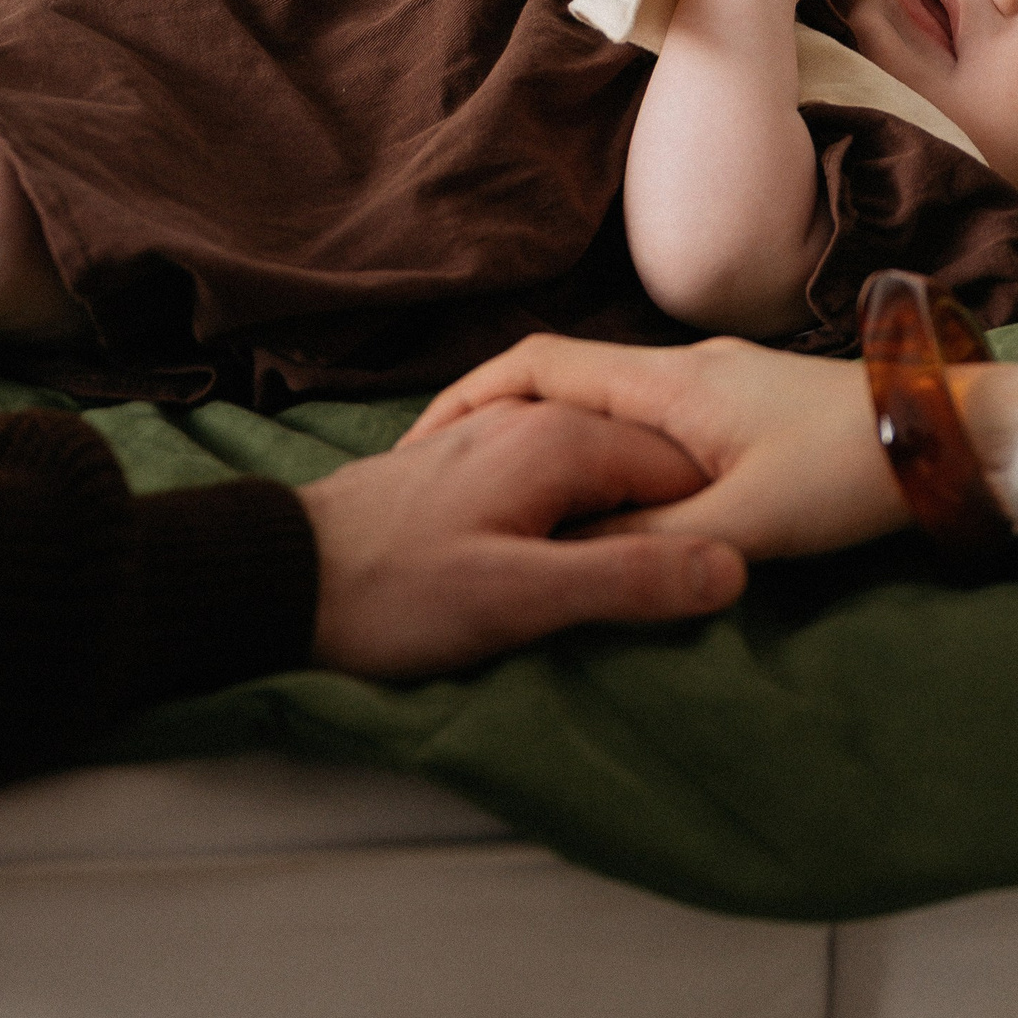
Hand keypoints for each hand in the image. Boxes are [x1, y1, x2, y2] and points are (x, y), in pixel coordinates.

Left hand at [296, 397, 744, 675]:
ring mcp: (501, 432)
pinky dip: (569, 517)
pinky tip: (549, 562)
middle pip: (642, 466)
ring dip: (611, 526)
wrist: (282, 580)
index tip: (696, 588)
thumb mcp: (518, 600)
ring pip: (597, 472)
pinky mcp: (472, 459)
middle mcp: (539, 417)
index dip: (703, 528)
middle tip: (644, 600)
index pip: (685, 469)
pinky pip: (553, 478)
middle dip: (659, 525)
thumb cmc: (396, 594)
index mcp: (566, 438)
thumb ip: (628, 581)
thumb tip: (734, 569)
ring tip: (594, 590)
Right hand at [405, 332, 912, 559]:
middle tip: (454, 485)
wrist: (949, 435)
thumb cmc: (848, 470)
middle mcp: (683, 367)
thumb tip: (566, 557)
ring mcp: (717, 384)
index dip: (472, 399)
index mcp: (667, 380)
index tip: (424, 448)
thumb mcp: (741, 522)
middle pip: (566, 383)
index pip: (540, 364)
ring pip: (610, 407)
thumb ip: (648, 541)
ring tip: (518, 504)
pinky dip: (611, 455)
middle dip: (506, 428)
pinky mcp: (746, 407)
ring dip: (563, 447)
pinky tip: (609, 502)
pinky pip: (651, 423)